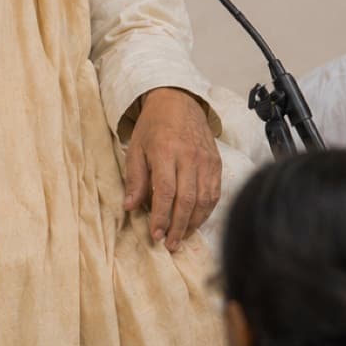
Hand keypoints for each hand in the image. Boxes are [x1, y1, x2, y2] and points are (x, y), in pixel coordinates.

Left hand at [123, 88, 221, 250]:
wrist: (178, 101)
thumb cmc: (153, 126)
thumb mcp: (135, 148)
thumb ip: (134, 178)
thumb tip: (129, 207)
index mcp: (165, 152)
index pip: (165, 191)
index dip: (161, 217)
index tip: (156, 235)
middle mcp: (189, 157)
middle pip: (187, 199)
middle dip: (178, 226)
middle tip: (170, 245)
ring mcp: (206, 160)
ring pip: (205, 199)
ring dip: (194, 223)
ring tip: (182, 237)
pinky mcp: (216, 162)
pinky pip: (215, 192)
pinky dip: (207, 211)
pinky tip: (195, 221)